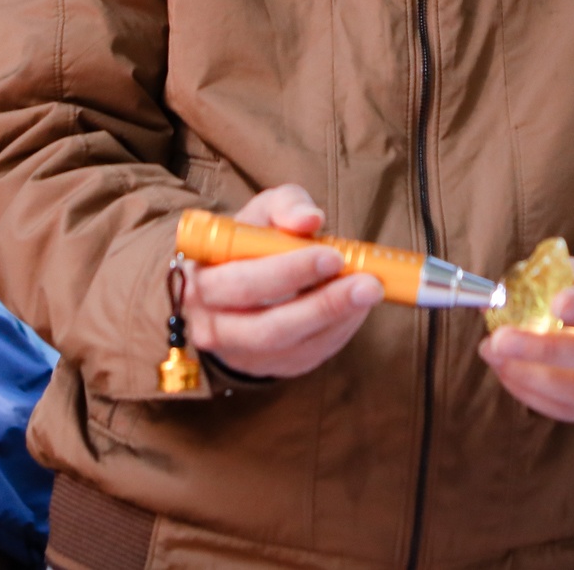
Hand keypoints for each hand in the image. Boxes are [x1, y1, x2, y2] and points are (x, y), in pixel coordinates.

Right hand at [184, 184, 382, 378]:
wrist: (231, 289)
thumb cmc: (247, 244)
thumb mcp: (259, 213)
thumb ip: (284, 206)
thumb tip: (310, 219)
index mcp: (202, 281)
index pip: (240, 282)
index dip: (287, 271)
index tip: (331, 254)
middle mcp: (213, 326)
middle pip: (267, 326)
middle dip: (322, 303)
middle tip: (365, 282)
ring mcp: (243, 354)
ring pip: (292, 346)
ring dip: (337, 318)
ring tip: (371, 290)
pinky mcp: (272, 367)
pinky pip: (309, 355)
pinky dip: (339, 330)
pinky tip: (358, 306)